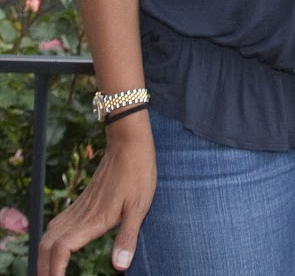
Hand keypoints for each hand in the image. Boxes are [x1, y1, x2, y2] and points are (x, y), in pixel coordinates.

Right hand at [37, 109, 155, 274]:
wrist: (128, 143)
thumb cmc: (138, 173)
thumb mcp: (139, 207)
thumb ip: (128, 237)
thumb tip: (120, 267)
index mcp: (91, 220)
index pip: (60, 251)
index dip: (54, 272)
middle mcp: (79, 216)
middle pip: (47, 247)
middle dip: (43, 269)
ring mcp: (77, 208)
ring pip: (48, 236)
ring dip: (44, 257)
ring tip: (50, 273)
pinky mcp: (80, 202)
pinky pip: (56, 225)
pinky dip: (49, 242)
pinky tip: (57, 248)